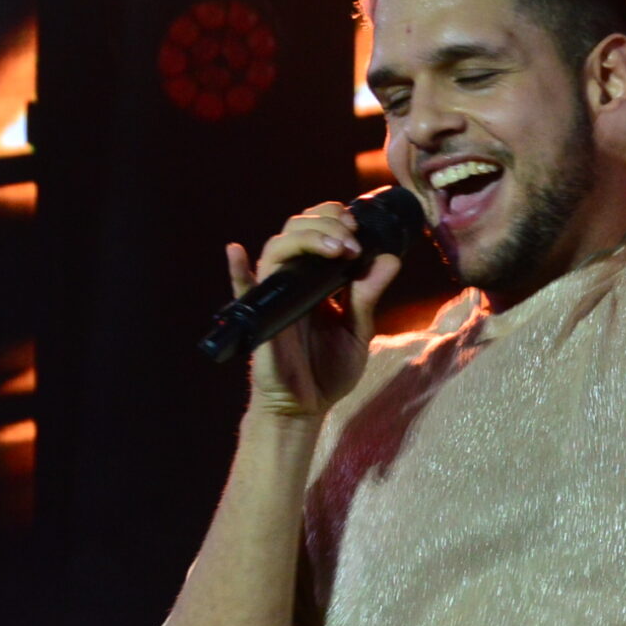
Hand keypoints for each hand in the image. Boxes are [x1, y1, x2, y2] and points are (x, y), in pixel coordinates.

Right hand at [229, 203, 404, 419]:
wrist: (306, 407)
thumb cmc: (328, 371)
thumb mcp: (357, 331)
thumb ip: (368, 296)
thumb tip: (389, 258)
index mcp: (316, 280)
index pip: (317, 230)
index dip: (332, 218)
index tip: (357, 228)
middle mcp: (293, 281)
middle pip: (295, 229)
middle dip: (325, 223)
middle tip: (351, 239)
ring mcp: (275, 296)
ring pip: (276, 249)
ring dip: (305, 238)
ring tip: (335, 248)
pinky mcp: (261, 317)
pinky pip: (242, 289)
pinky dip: (237, 270)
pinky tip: (236, 251)